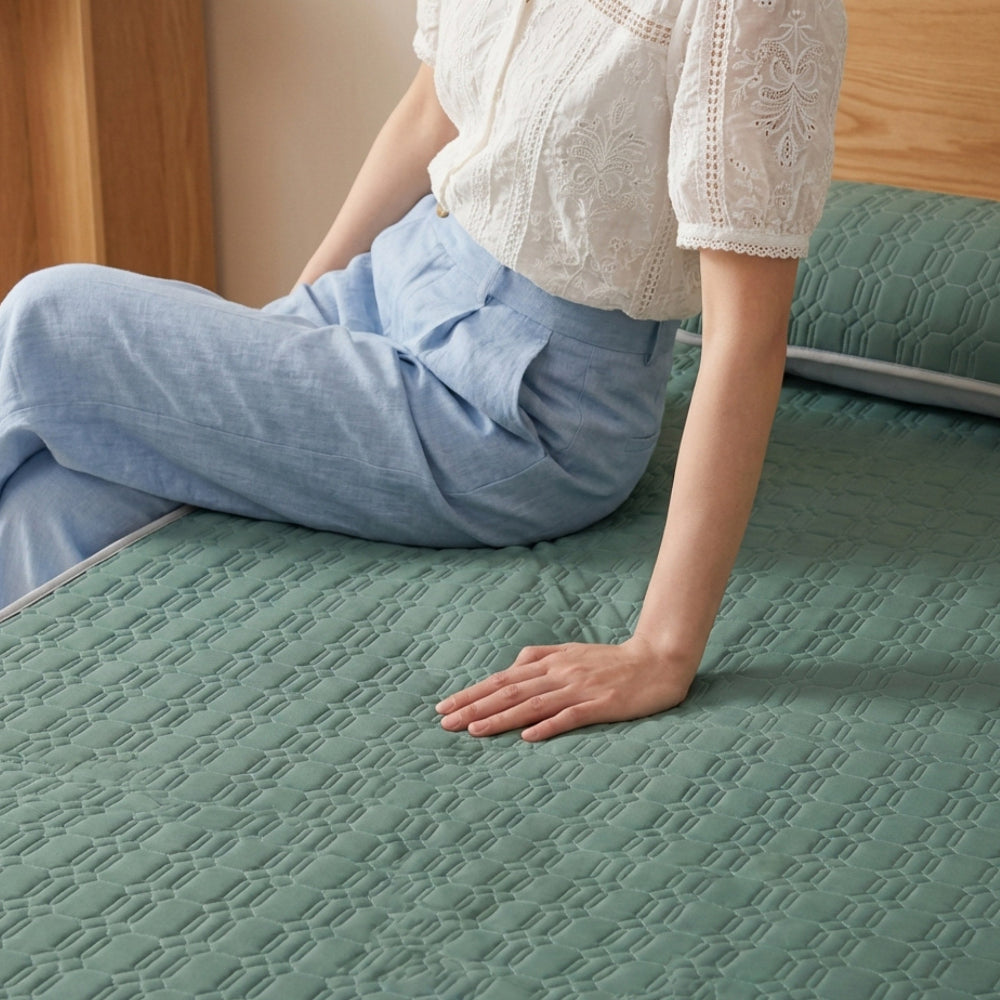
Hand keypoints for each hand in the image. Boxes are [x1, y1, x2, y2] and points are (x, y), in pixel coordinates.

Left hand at [436, 635, 696, 740]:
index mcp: (551, 661)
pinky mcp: (601, 704)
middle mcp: (560, 672)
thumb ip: (541, 657)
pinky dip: (548, 726)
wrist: (658, 660)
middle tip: (445, 722)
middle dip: (475, 707)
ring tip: (474, 731)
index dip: (472, 693)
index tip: (445, 706)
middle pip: (510, 690)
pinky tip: (528, 737)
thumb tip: (511, 666)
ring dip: (501, 717)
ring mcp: (580, 688)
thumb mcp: (572, 652)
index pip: (502, 679)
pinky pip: (571, 716)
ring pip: (532, 704)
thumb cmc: (613, 660)